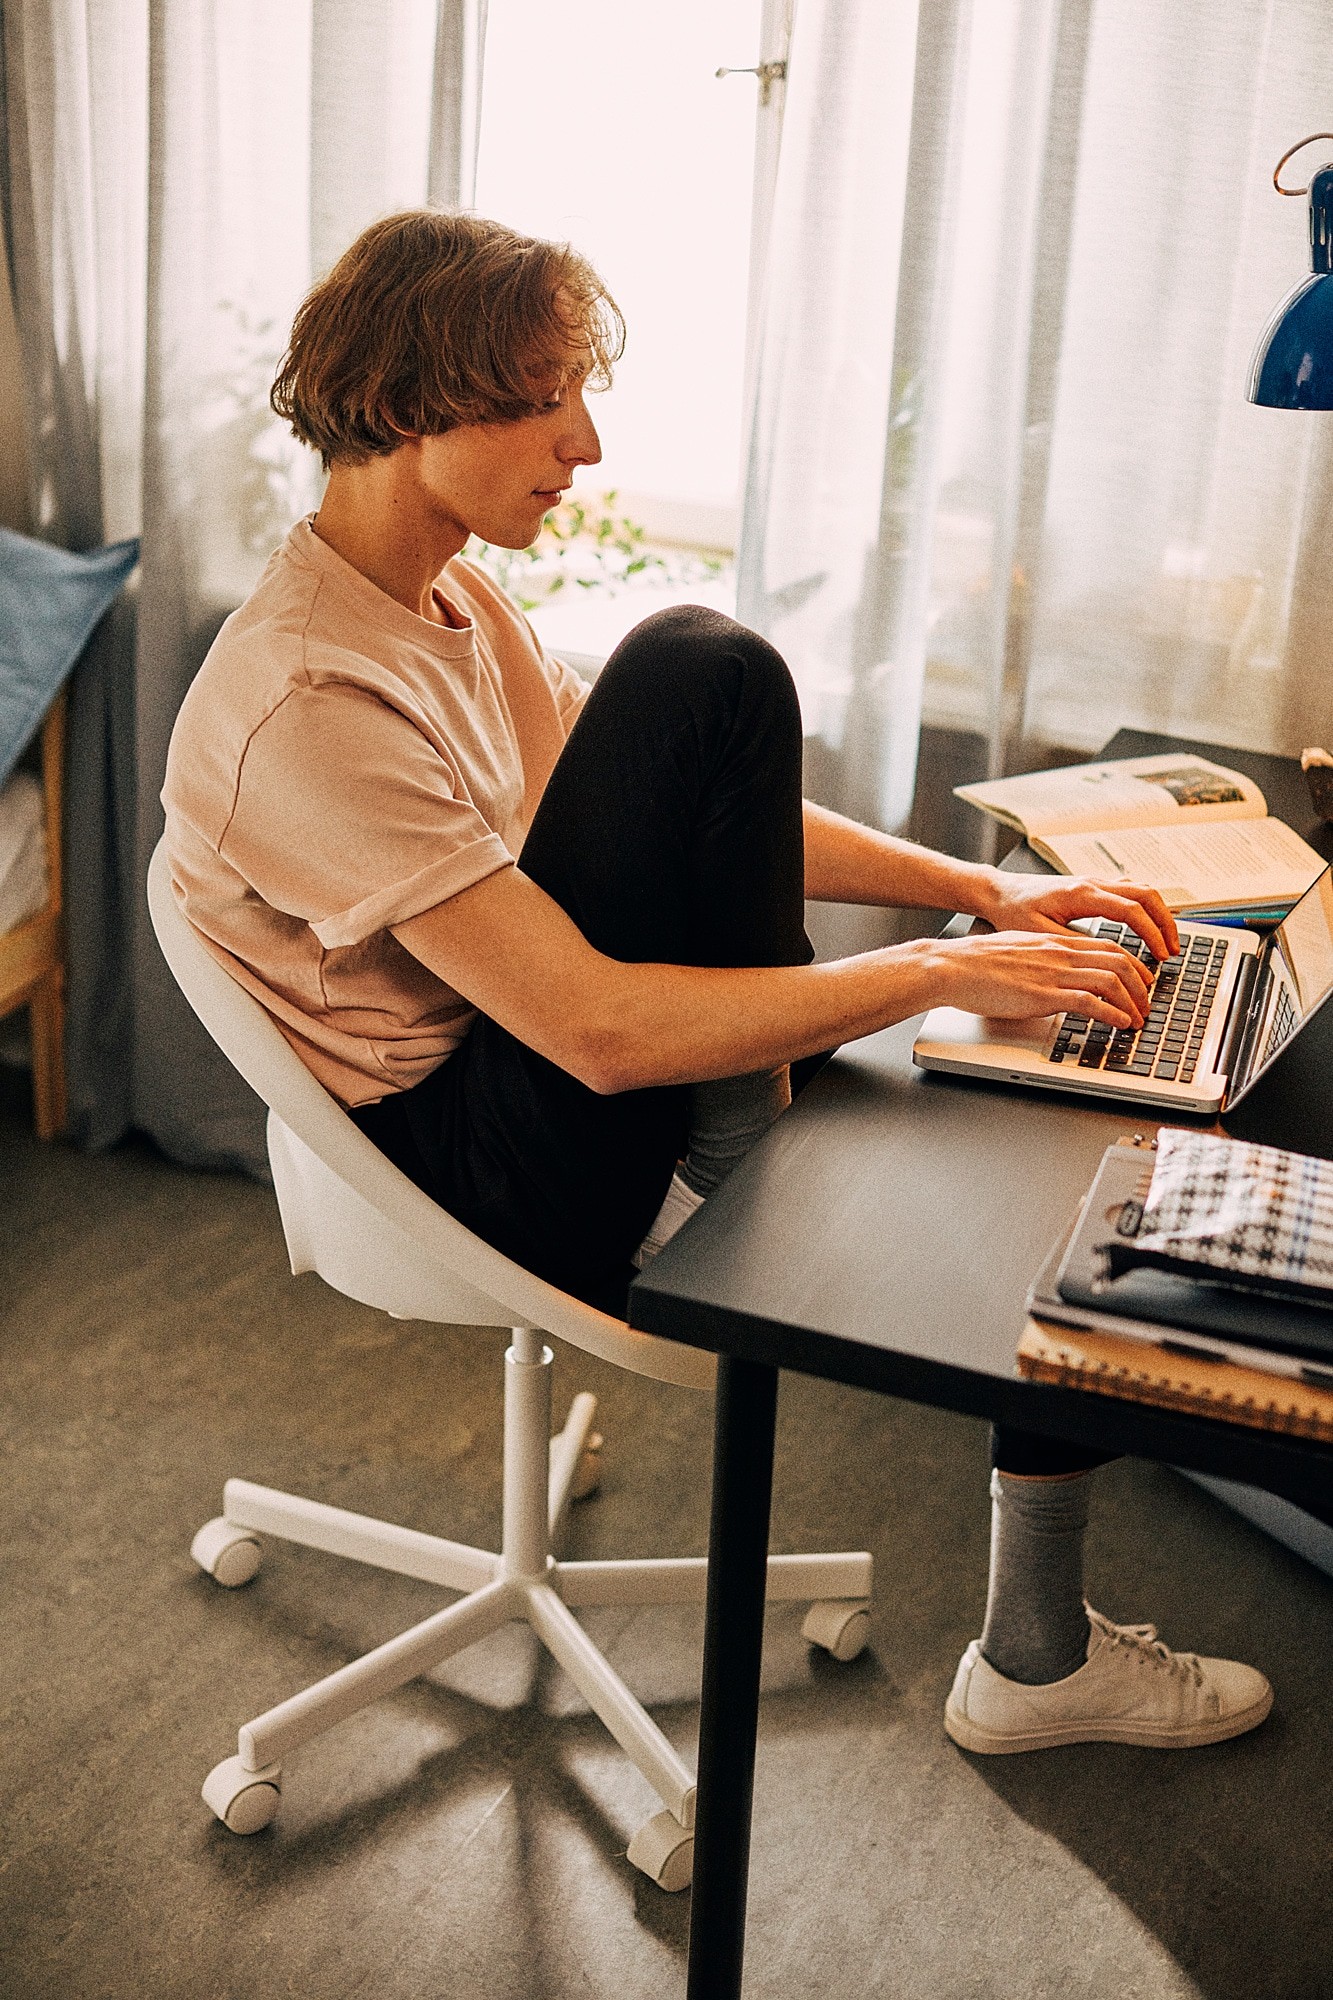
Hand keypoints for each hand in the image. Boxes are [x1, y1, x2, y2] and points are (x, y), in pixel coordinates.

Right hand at [927, 928, 1153, 1028]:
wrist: (953, 966)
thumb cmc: (978, 963)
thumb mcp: (1020, 953)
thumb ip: (1043, 960)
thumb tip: (1054, 976)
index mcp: (1055, 942)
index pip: (1109, 947)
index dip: (1133, 964)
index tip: (1141, 981)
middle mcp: (1060, 954)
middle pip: (1119, 960)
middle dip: (1141, 985)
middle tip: (1147, 1003)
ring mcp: (1053, 973)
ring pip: (1112, 979)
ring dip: (1132, 1002)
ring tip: (1138, 1019)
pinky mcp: (1043, 994)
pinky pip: (1090, 1001)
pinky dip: (1112, 1014)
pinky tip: (1119, 1024)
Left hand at [975, 870, 1178, 960]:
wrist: (998, 892)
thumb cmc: (1012, 911)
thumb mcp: (1040, 934)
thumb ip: (1074, 945)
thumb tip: (1104, 959)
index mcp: (1082, 894)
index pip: (1131, 910)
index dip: (1152, 933)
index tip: (1162, 955)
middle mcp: (1092, 883)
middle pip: (1146, 894)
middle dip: (1165, 922)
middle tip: (1173, 950)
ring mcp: (1093, 882)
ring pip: (1140, 889)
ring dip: (1157, 913)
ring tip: (1164, 941)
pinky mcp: (1090, 886)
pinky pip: (1128, 890)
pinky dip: (1144, 907)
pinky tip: (1146, 925)